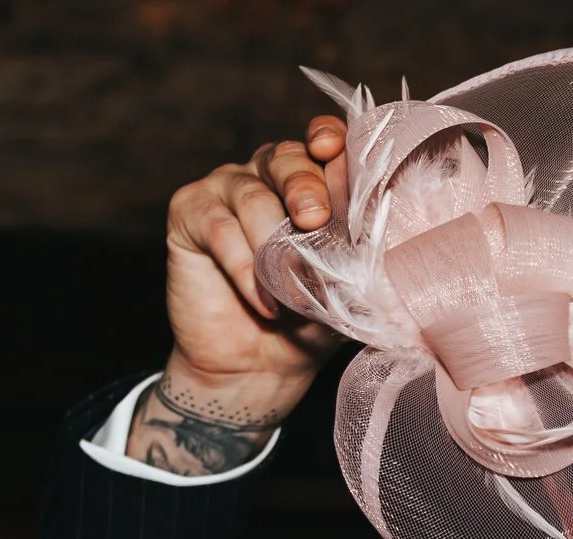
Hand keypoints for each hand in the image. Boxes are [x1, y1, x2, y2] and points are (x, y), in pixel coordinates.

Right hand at [128, 119, 350, 475]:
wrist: (256, 368)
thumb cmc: (307, 321)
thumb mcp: (344, 283)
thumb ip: (359, 249)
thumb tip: (383, 227)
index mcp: (311, 180)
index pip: (322, 142)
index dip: (327, 138)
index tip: (331, 148)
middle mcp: (267, 174)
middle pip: (286, 158)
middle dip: (304, 187)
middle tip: (314, 220)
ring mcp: (225, 189)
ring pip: (252, 196)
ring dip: (273, 245)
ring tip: (289, 291)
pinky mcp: (189, 212)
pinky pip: (219, 228)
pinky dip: (244, 267)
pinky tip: (262, 301)